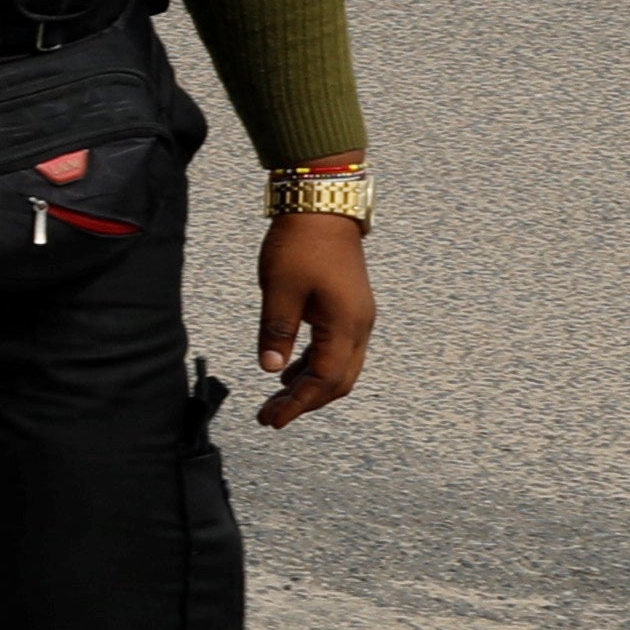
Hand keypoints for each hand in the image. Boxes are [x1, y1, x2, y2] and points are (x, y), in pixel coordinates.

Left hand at [252, 208, 374, 426]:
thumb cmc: (300, 244)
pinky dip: (313, 366)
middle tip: (270, 416)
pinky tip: (288, 372)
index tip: (273, 421)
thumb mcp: (279, 290)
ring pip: (339, 367)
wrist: (323, 208)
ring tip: (274, 399)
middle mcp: (359, 326)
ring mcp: (357, 318)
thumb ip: (276, 332)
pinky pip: (336, 350)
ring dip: (309, 386)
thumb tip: (271, 370)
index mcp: (345, 325)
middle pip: (337, 381)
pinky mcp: (348, 309)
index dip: (299, 405)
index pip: (324, 380)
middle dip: (305, 402)